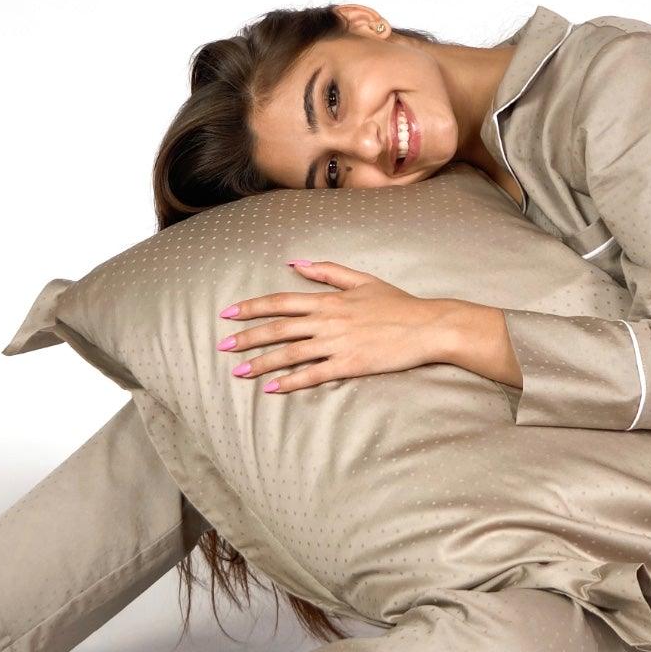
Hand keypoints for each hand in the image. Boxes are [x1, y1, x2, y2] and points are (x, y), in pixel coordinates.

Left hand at [215, 259, 464, 393]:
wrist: (428, 326)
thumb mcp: (362, 279)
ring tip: (239, 372)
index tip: (229, 313)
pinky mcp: (349, 365)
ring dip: (261, 363)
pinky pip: (313, 375)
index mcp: (328, 300)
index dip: (252, 308)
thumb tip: (296, 262)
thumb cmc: (397, 304)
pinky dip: (291, 382)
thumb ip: (328, 271)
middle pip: (278, 329)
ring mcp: (337, 344)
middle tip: (223, 346)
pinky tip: (272, 389)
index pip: (281, 302)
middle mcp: (327, 321)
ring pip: (290, 354)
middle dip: (247, 338)